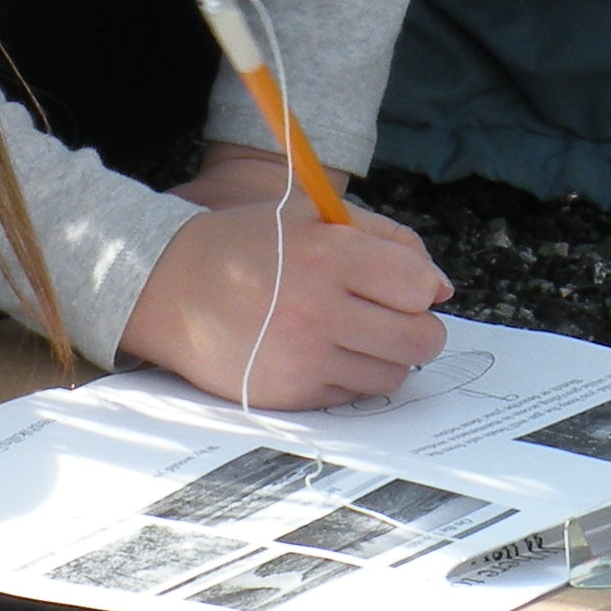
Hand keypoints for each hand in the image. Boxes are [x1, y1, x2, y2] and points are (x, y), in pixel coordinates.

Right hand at [117, 142, 453, 408]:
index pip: (418, 285)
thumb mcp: (316, 214)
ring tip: (357, 332)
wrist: (170, 286)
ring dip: (388, 354)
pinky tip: (326, 351)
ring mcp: (303, 359)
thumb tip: (441, 287)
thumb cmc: (250, 244)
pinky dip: (352, 376)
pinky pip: (353, 395)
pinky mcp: (289, 396)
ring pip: (392, 373)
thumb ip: (387, 240)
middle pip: (419, 338)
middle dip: (420, 327)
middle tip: (397, 316)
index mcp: (329, 255)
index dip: (421, 285)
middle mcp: (319, 311)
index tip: (406, 285)